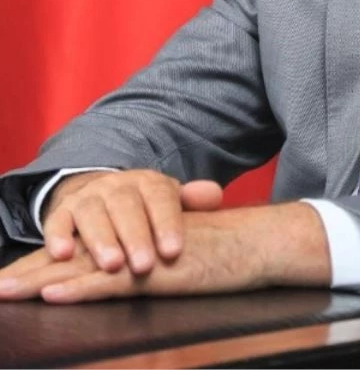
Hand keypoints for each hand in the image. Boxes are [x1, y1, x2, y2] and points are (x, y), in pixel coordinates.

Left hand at [0, 203, 330, 302]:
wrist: (256, 244)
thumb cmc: (222, 255)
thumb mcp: (178, 256)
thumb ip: (151, 260)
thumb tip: (134, 271)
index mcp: (132, 239)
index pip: (81, 249)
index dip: (44, 260)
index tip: (11, 275)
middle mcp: (132, 241)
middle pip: (71, 255)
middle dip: (28, 269)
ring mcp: (141, 255)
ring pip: (82, 266)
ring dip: (39, 278)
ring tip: (4, 290)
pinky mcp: (155, 272)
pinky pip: (110, 281)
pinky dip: (79, 286)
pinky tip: (52, 291)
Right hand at [40, 170, 223, 273]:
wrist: (103, 194)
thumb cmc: (145, 209)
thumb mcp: (169, 203)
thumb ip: (192, 201)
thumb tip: (215, 195)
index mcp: (148, 183)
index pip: (160, 197)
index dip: (167, 222)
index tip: (173, 251)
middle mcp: (117, 186)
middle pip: (126, 206)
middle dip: (135, 235)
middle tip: (144, 265)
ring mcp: (88, 197)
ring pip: (92, 213)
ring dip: (101, 239)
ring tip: (111, 264)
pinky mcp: (62, 211)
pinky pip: (56, 220)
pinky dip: (57, 235)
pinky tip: (63, 253)